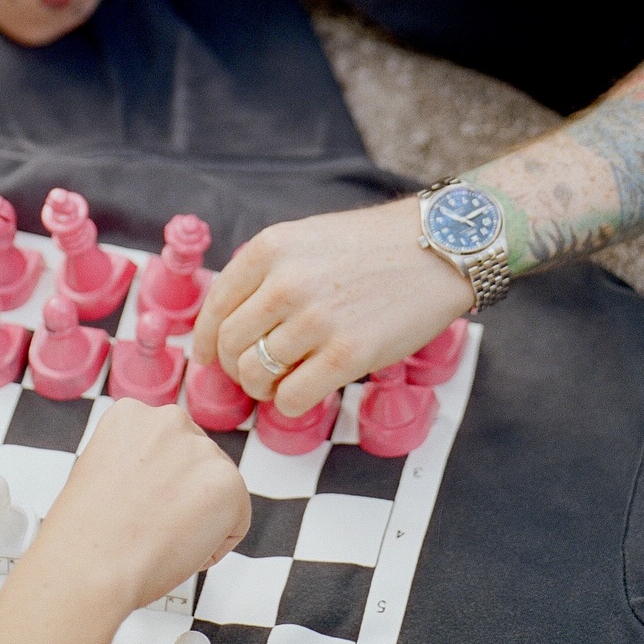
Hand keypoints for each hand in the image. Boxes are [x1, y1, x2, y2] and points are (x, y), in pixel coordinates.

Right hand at [33, 398, 249, 614]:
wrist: (90, 565)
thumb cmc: (85, 535)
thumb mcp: (99, 472)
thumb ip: (135, 462)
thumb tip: (162, 482)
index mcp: (132, 415)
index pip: (166, 447)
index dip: (154, 486)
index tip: (137, 506)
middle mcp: (170, 420)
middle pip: (195, 464)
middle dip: (182, 497)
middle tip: (151, 527)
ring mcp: (202, 449)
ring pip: (217, 492)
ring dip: (199, 519)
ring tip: (160, 538)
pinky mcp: (228, 482)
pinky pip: (236, 522)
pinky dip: (215, 545)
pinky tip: (180, 550)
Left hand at [192, 198, 470, 417]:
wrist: (437, 249)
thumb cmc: (372, 246)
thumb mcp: (306, 238)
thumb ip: (267, 271)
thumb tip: (230, 318)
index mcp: (270, 250)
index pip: (215, 305)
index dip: (206, 339)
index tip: (209, 356)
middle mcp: (285, 283)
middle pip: (229, 343)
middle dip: (233, 367)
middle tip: (250, 374)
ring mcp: (316, 320)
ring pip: (255, 374)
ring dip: (260, 388)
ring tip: (278, 384)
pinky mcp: (348, 355)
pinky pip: (291, 397)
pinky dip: (287, 404)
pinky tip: (301, 394)